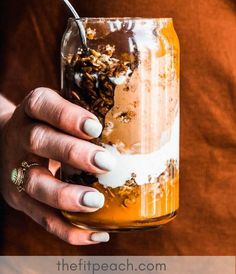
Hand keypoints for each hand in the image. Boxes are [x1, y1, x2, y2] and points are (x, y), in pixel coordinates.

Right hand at [0, 88, 115, 244]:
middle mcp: (20, 137)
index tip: (95, 127)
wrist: (6, 143)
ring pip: (35, 184)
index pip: (41, 104)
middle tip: (105, 163)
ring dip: (66, 196)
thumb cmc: (49, 125)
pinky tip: (96, 233)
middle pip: (39, 142)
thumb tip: (142, 122)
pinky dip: (69, 230)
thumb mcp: (57, 111)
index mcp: (33, 110)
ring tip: (96, 201)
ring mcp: (16, 170)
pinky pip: (42, 218)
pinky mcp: (19, 199)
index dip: (66, 116)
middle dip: (72, 153)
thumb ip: (86, 112)